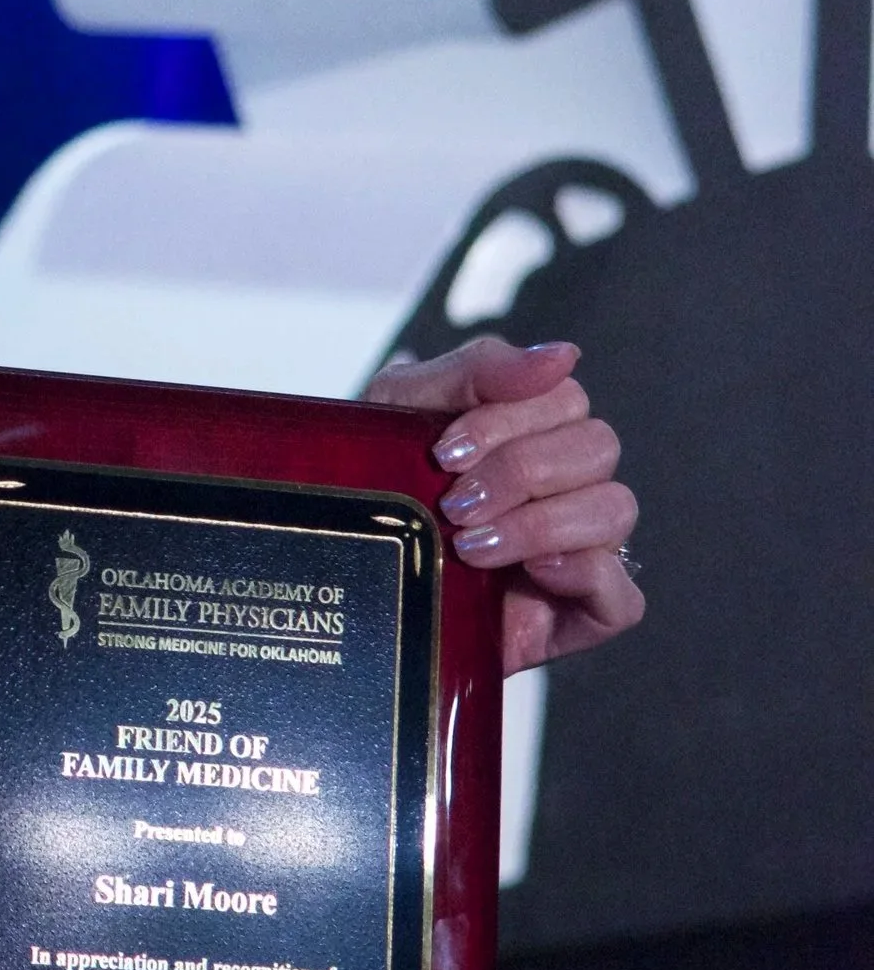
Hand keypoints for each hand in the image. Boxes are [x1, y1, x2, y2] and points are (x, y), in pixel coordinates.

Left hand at [363, 336, 642, 675]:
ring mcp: (578, 548)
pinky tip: (530, 574)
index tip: (444, 453)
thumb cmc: (374, 479)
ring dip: (540, 523)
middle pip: (597, 447)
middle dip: (519, 471)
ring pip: (615, 509)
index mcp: (529, 428)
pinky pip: (623, 597)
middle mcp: (564, 483)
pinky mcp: (578, 614)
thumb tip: (563, 354)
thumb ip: (476, 370)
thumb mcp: (402, 407)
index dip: (508, 420)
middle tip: (453, 503)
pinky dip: (583, 576)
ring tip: (470, 545)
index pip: (565, 398)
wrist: (345, 567)